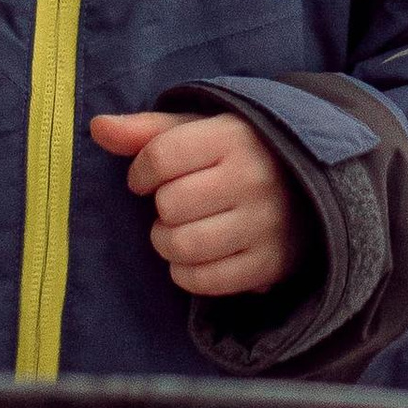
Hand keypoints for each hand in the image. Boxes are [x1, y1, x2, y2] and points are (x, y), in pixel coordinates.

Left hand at [92, 109, 301, 298]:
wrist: (310, 184)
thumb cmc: (237, 153)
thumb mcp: (198, 129)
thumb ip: (146, 129)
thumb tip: (97, 127)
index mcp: (234, 137)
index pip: (161, 157)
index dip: (140, 172)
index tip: (145, 179)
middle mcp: (253, 179)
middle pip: (170, 204)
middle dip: (160, 208)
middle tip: (173, 204)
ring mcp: (264, 224)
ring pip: (183, 246)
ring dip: (167, 242)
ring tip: (178, 230)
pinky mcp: (269, 263)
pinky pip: (205, 280)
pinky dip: (186, 273)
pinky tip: (193, 255)